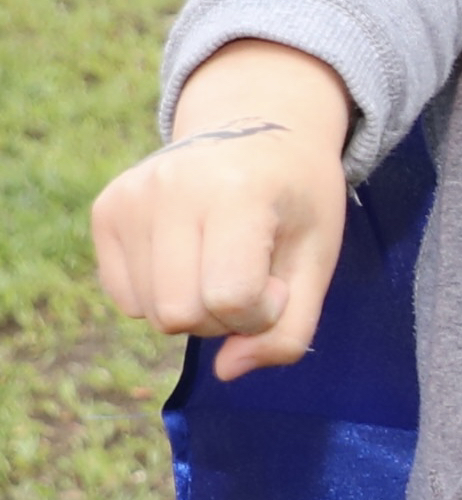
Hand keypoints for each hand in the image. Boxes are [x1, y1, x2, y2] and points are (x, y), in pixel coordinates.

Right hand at [92, 48, 356, 377]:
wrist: (257, 127)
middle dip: (224, 317)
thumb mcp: (318, 261)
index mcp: (236, 192)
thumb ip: (289, 331)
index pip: (229, 298)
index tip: (279, 280)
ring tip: (220, 261)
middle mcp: (170, 188)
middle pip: (180, 315)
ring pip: (149, 313)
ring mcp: (129, 197)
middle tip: (250, 275)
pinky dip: (161, 295)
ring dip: (193, 308)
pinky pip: (125, 297)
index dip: (262, 310)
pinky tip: (188, 258)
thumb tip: (228, 372)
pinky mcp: (105, 209)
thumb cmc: (297, 200)